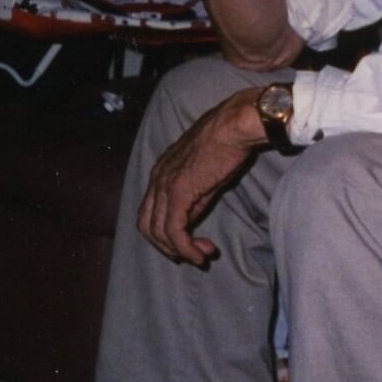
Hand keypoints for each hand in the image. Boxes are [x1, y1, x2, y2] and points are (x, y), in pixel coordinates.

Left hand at [137, 86, 266, 266]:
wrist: (235, 125)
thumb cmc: (227, 143)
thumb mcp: (206, 174)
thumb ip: (194, 197)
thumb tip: (191, 219)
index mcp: (160, 172)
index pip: (149, 212)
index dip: (164, 234)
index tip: (188, 243)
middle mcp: (156, 179)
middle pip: (146, 225)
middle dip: (166, 247)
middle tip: (191, 255)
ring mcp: (164, 185)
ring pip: (157, 232)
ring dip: (178, 250)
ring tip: (201, 256)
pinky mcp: (178, 192)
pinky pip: (174, 230)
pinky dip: (185, 247)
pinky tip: (200, 254)